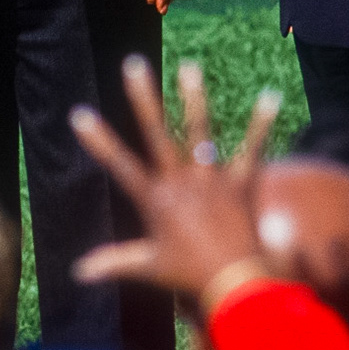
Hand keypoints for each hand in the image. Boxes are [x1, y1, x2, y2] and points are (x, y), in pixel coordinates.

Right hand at [70, 56, 280, 297]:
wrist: (235, 285)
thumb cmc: (188, 276)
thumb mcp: (148, 267)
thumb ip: (113, 263)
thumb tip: (77, 272)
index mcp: (155, 199)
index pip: (119, 164)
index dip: (98, 140)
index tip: (79, 114)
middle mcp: (180, 181)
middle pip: (156, 132)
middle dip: (143, 97)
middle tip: (133, 64)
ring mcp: (210, 179)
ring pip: (199, 130)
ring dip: (194, 97)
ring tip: (189, 66)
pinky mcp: (240, 182)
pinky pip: (253, 147)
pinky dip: (262, 123)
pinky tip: (271, 95)